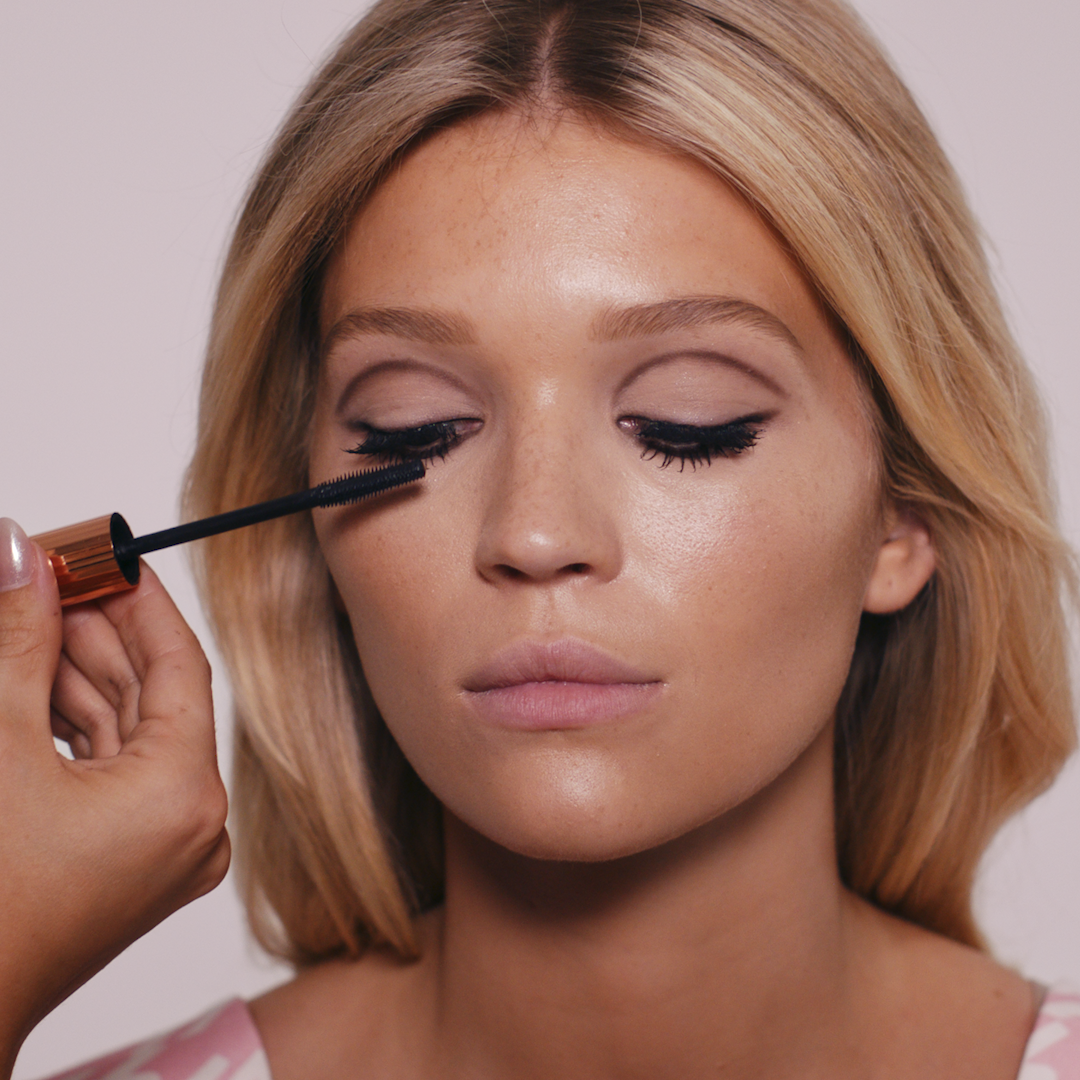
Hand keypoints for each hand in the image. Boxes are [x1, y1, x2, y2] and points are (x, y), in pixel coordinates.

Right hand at [0, 518, 228, 1075]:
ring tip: (28, 626)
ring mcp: (168, 848)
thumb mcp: (0, 742)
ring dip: (75, 678)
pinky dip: (76, 728)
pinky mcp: (134, 862)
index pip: (181, 662)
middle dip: (94, 633)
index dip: (140, 599)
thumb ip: (19, 640)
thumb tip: (20, 553)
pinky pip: (115, 772)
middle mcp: (195, 822)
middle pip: (152, 695)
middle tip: (48, 581)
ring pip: (129, 733)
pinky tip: (33, 685)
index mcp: (187, 794)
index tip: (107, 554)